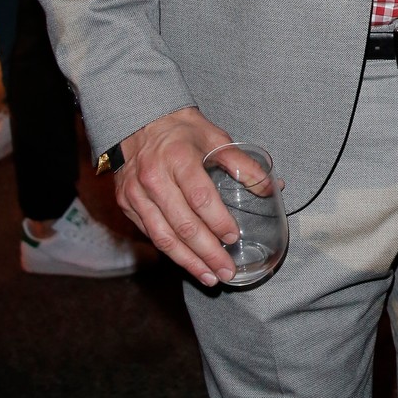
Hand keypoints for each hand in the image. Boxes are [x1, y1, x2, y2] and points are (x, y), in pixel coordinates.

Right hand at [113, 107, 238, 286]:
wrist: (138, 119)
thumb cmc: (183, 130)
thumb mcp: (216, 138)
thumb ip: (243, 165)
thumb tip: (272, 188)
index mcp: (179, 158)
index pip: (200, 198)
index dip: (218, 221)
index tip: (233, 237)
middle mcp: (154, 179)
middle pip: (182, 225)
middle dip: (207, 253)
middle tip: (226, 271)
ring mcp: (136, 194)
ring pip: (163, 237)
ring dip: (188, 261)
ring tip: (209, 277)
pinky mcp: (126, 204)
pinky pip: (149, 233)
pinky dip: (170, 251)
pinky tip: (187, 262)